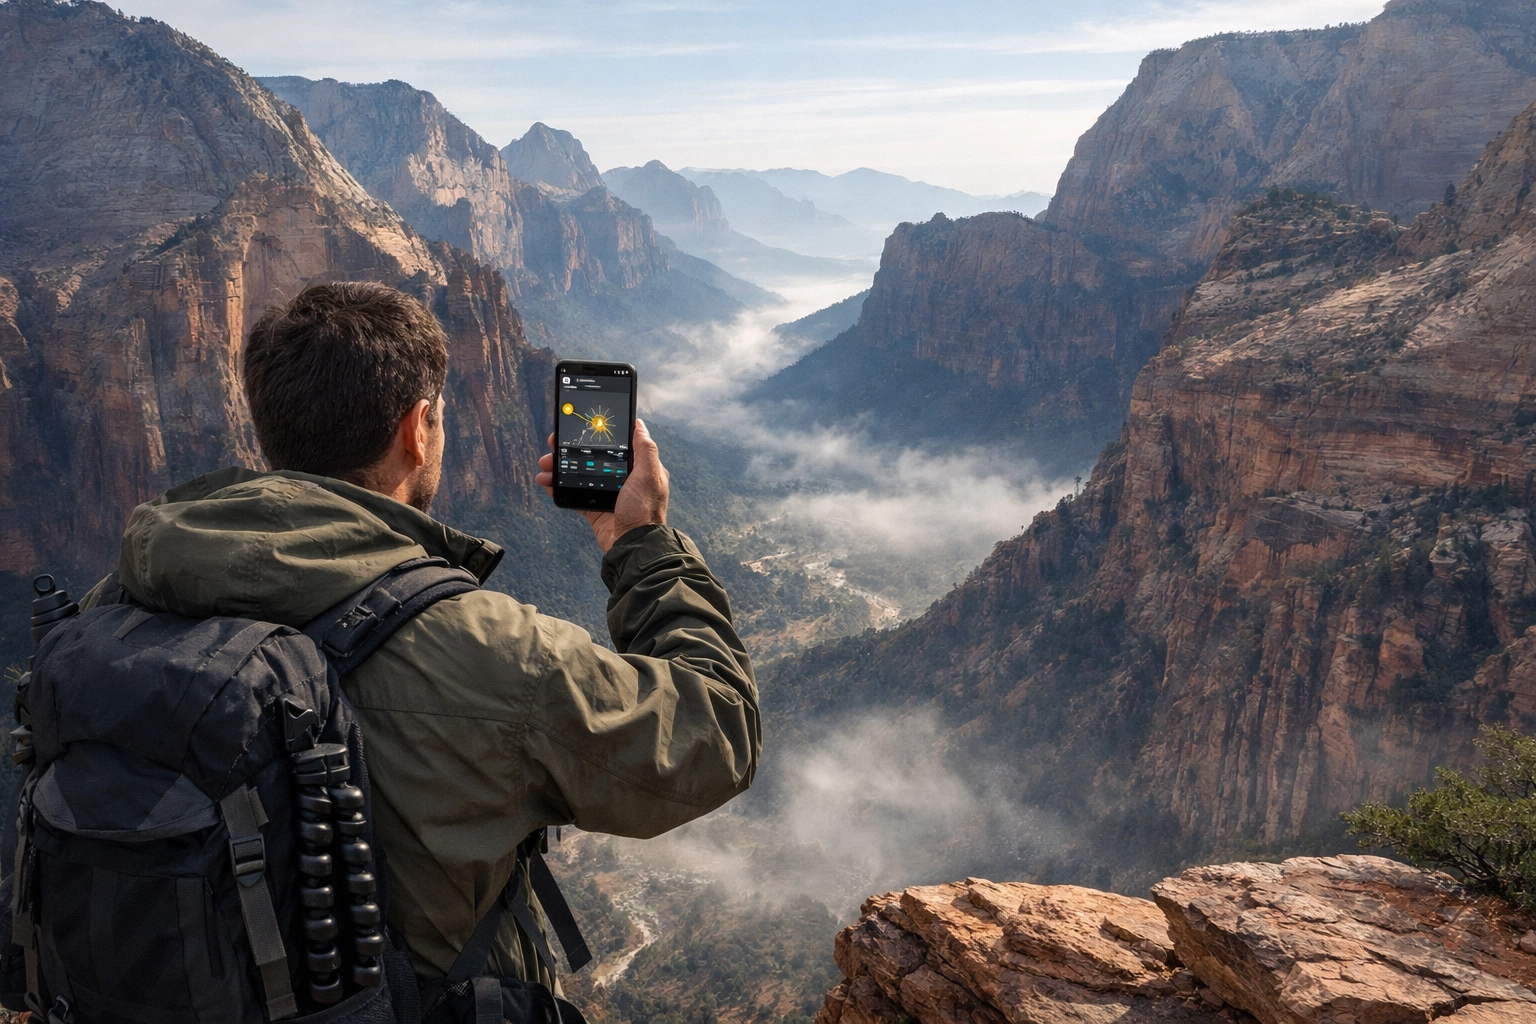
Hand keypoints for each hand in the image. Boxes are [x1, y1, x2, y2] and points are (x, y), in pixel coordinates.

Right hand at [537, 418, 669, 552]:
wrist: (633, 546)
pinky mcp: (595, 510)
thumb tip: (639, 425)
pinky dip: (559, 489)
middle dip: (568, 452)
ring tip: (544, 468)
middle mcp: (621, 479)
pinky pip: (574, 495)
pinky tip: (548, 484)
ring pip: (578, 475)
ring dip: (559, 470)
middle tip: (551, 447)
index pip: (613, 445)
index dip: (593, 436)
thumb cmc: (645, 510)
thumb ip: (644, 450)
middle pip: (590, 458)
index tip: (575, 430)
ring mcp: (606, 494)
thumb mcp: (649, 475)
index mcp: (636, 469)